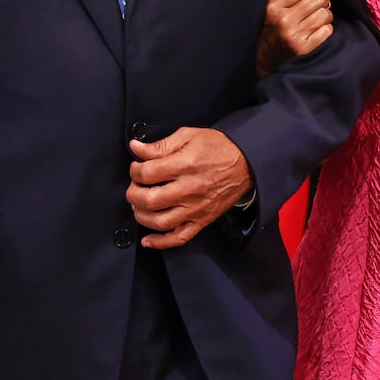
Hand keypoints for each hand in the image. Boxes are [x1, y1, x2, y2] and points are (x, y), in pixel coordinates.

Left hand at [127, 128, 253, 249]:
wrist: (246, 163)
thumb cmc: (218, 148)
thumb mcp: (189, 136)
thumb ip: (160, 145)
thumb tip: (136, 148)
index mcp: (186, 165)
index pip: (148, 173)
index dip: (135, 171)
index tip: (136, 169)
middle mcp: (190, 189)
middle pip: (150, 200)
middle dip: (133, 194)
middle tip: (135, 187)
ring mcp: (196, 208)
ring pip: (160, 222)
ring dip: (142, 216)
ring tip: (140, 205)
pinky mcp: (202, 221)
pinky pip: (179, 238)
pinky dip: (160, 243)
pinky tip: (148, 240)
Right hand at [257, 0, 332, 75]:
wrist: (260, 62)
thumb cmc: (267, 31)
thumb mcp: (269, 10)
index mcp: (274, 6)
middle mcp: (284, 20)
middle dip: (322, 1)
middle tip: (318, 6)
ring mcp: (295, 35)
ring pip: (325, 14)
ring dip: (325, 16)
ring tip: (317, 20)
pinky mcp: (304, 48)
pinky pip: (327, 31)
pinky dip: (326, 29)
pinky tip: (317, 31)